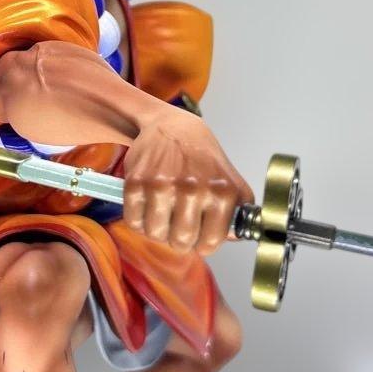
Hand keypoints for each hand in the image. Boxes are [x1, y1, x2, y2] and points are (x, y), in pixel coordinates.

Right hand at [122, 107, 252, 254]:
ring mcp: (163, 184)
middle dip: (178, 238)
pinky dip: (138, 219)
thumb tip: (233, 237)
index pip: (209, 243)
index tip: (199, 235)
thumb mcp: (231, 181)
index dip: (202, 244)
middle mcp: (193, 188)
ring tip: (163, 214)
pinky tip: (147, 206)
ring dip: (157, 229)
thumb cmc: (202, 158)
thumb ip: (238, 213)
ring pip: (155, 234)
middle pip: (180, 242)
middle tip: (178, 224)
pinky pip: (133, 221)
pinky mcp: (137, 181)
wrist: (173, 127)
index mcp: (221, 192)